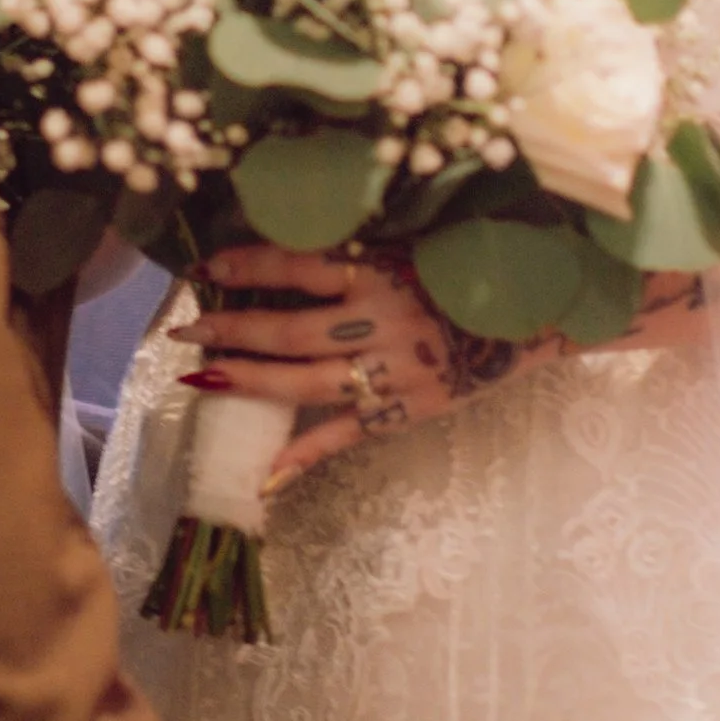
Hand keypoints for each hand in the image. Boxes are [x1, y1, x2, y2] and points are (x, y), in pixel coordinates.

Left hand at [174, 246, 541, 490]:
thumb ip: (354, 250)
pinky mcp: (405, 410)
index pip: (295, 265)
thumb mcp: (410, 245)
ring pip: (304, 384)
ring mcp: (392, 372)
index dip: (245, 265)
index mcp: (381, 270)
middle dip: (230, 331)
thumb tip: (284, 246)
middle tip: (184, 332)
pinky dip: (303, 457)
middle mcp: (381, 321)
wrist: (535, 316)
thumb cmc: (467, 271)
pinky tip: (262, 475)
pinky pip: (344, 436)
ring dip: (247, 382)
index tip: (203, 268)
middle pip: (288, 330)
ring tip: (199, 378)